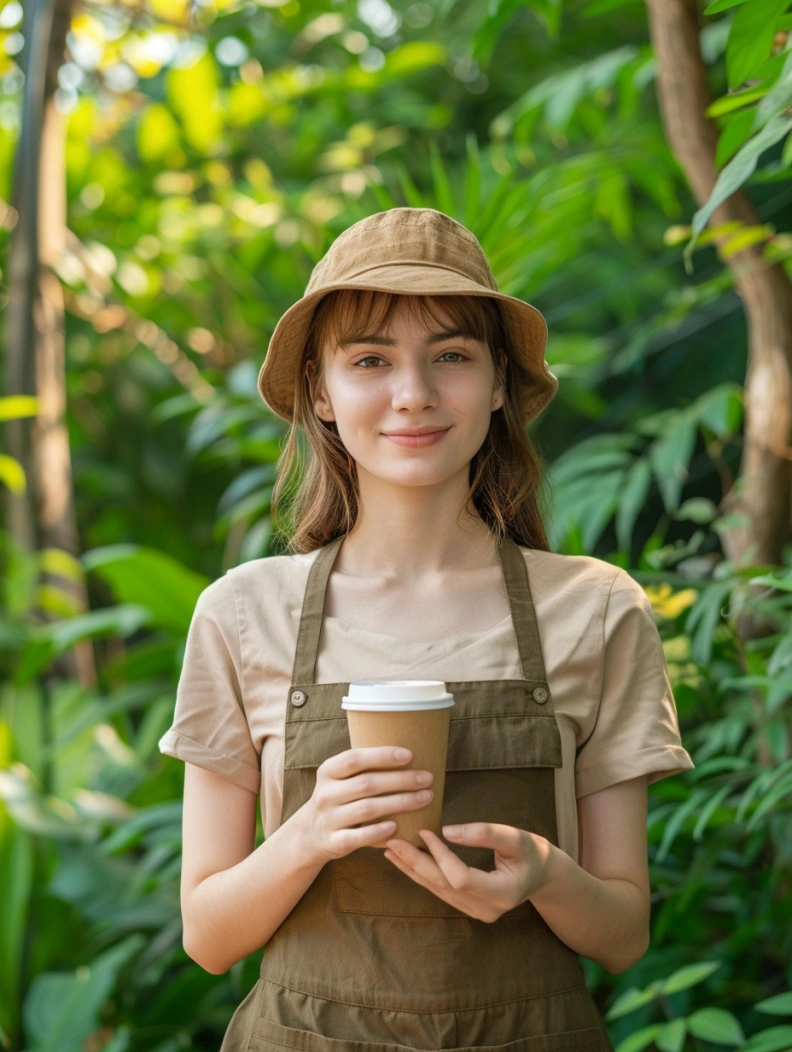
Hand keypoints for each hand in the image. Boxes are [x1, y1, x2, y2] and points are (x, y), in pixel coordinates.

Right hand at [300, 746, 434, 864]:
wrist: (311, 834)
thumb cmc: (339, 798)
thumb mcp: (340, 779)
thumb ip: (364, 768)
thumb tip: (408, 755)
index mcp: (328, 771)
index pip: (354, 759)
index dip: (382, 756)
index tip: (410, 755)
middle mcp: (326, 794)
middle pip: (367, 783)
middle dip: (401, 780)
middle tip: (427, 778)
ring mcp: (328, 819)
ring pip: (368, 809)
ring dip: (400, 802)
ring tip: (424, 798)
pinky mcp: (334, 842)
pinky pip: (359, 836)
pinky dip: (378, 831)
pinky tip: (397, 825)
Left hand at [384, 823, 552, 922]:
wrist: (542, 875)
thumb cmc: (532, 853)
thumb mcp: (516, 838)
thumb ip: (486, 833)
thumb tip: (447, 831)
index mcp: (502, 894)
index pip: (461, 878)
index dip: (440, 855)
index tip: (425, 831)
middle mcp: (486, 910)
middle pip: (443, 887)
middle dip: (416, 864)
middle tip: (392, 842)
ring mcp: (476, 913)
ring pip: (438, 891)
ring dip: (413, 870)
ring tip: (390, 850)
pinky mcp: (468, 907)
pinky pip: (440, 891)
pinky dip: (422, 874)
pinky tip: (404, 862)